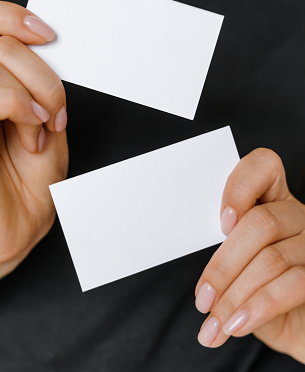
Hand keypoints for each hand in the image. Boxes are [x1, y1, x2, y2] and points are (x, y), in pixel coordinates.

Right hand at [0, 1, 68, 305]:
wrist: (16, 227)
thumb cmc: (28, 179)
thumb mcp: (46, 120)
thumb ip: (38, 83)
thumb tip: (41, 46)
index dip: (10, 15)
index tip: (48, 34)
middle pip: (0, 43)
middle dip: (44, 74)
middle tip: (55, 112)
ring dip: (36, 97)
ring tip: (40, 132)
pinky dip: (17, 106)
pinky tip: (32, 129)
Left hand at [195, 148, 304, 363]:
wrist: (298, 328)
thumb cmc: (263, 293)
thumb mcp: (240, 270)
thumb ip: (226, 254)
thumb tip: (200, 275)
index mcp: (272, 202)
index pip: (263, 166)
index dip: (240, 187)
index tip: (221, 223)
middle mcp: (297, 216)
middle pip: (260, 223)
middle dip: (224, 265)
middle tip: (202, 300)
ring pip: (272, 258)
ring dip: (235, 295)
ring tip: (214, 322)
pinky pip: (292, 284)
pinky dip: (258, 307)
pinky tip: (237, 324)